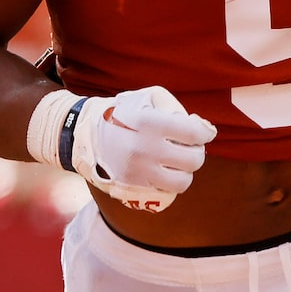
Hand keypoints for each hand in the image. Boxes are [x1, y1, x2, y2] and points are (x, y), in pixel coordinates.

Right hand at [70, 86, 216, 211]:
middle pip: (193, 160)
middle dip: (196, 152)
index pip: (194, 133)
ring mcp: (137, 172)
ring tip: (177, 163)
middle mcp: (144, 149)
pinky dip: (169, 184)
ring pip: (182, 182)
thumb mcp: (147, 98)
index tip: (205, 132)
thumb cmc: (122, 113)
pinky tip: (164, 173)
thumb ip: (176, 109)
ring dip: (185, 172)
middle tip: (188, 147)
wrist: (84, 135)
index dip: (206, 133)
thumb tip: (201, 128)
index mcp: (149, 123)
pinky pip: (165, 193)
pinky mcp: (131, 187)